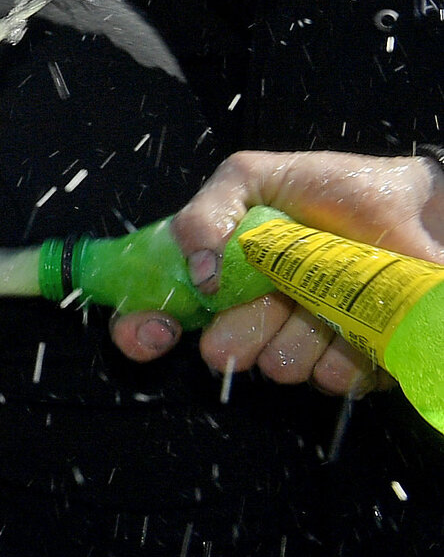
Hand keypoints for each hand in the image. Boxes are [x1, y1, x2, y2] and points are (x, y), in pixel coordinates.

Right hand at [111, 150, 443, 392]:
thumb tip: (200, 272)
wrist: (416, 205)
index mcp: (214, 279)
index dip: (141, 333)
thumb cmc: (334, 187)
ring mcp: (299, 346)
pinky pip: (333, 380)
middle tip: (278, 286)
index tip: (159, 330)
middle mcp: (249, 319)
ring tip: (332, 287)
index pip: (149, 323)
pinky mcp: (352, 367)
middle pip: (222, 351)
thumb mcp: (252, 176)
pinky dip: (351, 344)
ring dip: (308, 325)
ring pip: (280, 367)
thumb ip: (207, 213)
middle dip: (249, 320)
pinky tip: (361, 312)